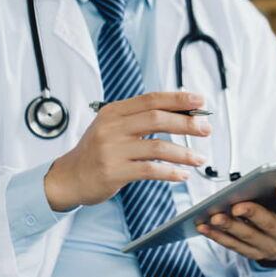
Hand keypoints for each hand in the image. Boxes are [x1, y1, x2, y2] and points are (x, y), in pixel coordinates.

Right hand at [44, 92, 210, 210]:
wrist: (69, 178)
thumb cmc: (96, 153)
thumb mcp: (112, 128)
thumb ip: (139, 120)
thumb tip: (180, 113)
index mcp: (114, 112)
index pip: (151, 99)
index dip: (178, 99)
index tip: (200, 101)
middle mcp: (112, 128)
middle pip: (157, 119)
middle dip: (187, 123)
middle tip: (205, 129)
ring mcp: (112, 150)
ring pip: (158, 146)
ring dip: (184, 153)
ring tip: (199, 159)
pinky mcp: (114, 172)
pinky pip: (150, 170)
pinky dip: (170, 172)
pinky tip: (182, 175)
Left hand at [196, 173, 275, 261]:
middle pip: (268, 224)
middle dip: (252, 214)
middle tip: (236, 205)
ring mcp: (268, 248)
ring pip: (247, 237)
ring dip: (229, 226)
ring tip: (213, 215)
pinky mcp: (251, 254)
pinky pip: (232, 246)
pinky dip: (217, 236)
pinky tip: (203, 225)